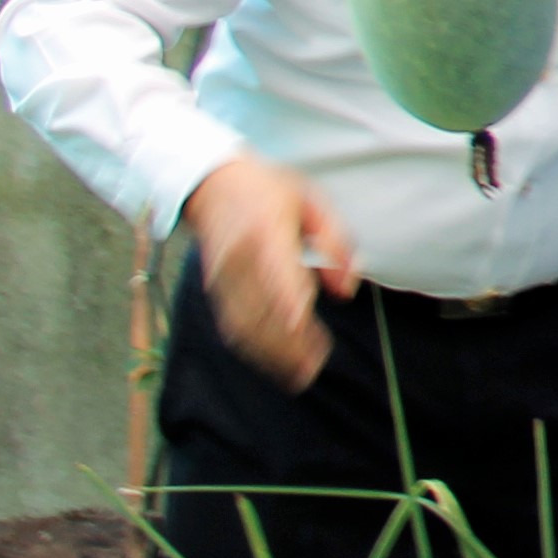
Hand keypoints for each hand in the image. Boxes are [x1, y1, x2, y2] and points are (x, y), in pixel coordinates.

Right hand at [182, 156, 361, 392]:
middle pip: (260, 307)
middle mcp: (240, 258)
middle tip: (315, 365)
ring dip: (271, 353)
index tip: (301, 322)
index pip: (275, 269)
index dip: (286, 297)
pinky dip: (254, 349)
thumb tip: (345, 291)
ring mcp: (223, 277)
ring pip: (244, 324)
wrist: (211, 184)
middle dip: (286, 342)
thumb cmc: (270, 191)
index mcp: (266, 231)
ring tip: (301, 374)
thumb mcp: (313, 201)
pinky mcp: (215, 289)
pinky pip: (232, 326)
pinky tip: (276, 363)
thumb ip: (336, 243)